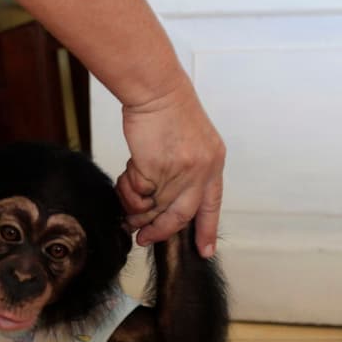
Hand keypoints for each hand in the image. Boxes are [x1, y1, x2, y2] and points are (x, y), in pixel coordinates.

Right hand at [116, 80, 224, 256]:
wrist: (155, 91)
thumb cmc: (167, 112)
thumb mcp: (190, 144)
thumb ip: (186, 172)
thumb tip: (164, 202)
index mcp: (214, 164)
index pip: (212, 205)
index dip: (207, 229)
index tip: (205, 250)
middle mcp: (202, 170)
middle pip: (181, 215)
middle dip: (160, 230)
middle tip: (143, 238)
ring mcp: (180, 171)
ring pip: (156, 207)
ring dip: (138, 211)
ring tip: (128, 209)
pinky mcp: (156, 168)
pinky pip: (139, 194)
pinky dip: (129, 190)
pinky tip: (127, 179)